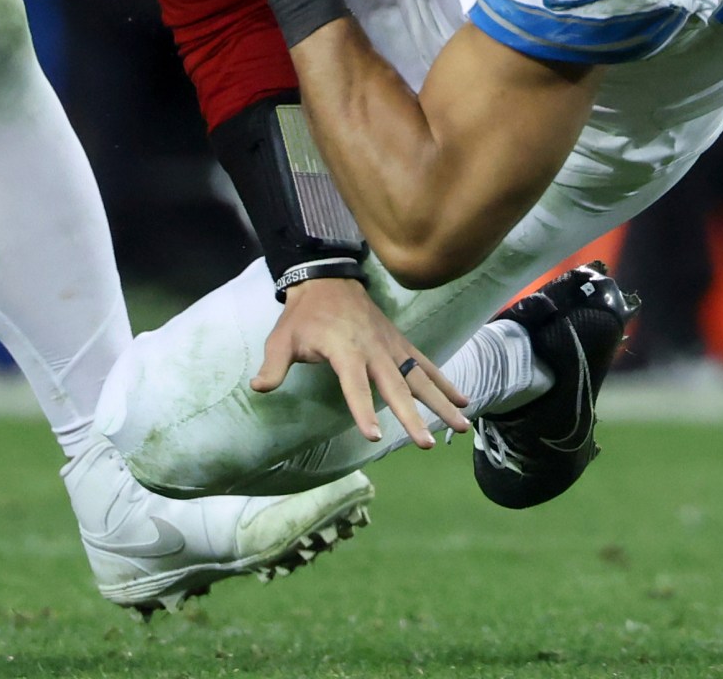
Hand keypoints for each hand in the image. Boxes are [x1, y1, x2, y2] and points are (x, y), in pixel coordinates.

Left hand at [252, 277, 467, 448]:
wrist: (327, 279)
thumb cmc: (303, 315)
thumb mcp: (281, 339)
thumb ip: (273, 366)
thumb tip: (258, 389)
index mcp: (344, 351)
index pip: (354, 386)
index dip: (363, 410)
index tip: (373, 435)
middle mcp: (373, 351)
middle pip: (396, 388)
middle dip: (412, 417)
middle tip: (427, 444)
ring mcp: (391, 347)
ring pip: (420, 379)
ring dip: (442, 403)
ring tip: (463, 426)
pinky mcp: (400, 344)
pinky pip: (426, 364)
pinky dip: (445, 381)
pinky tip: (464, 400)